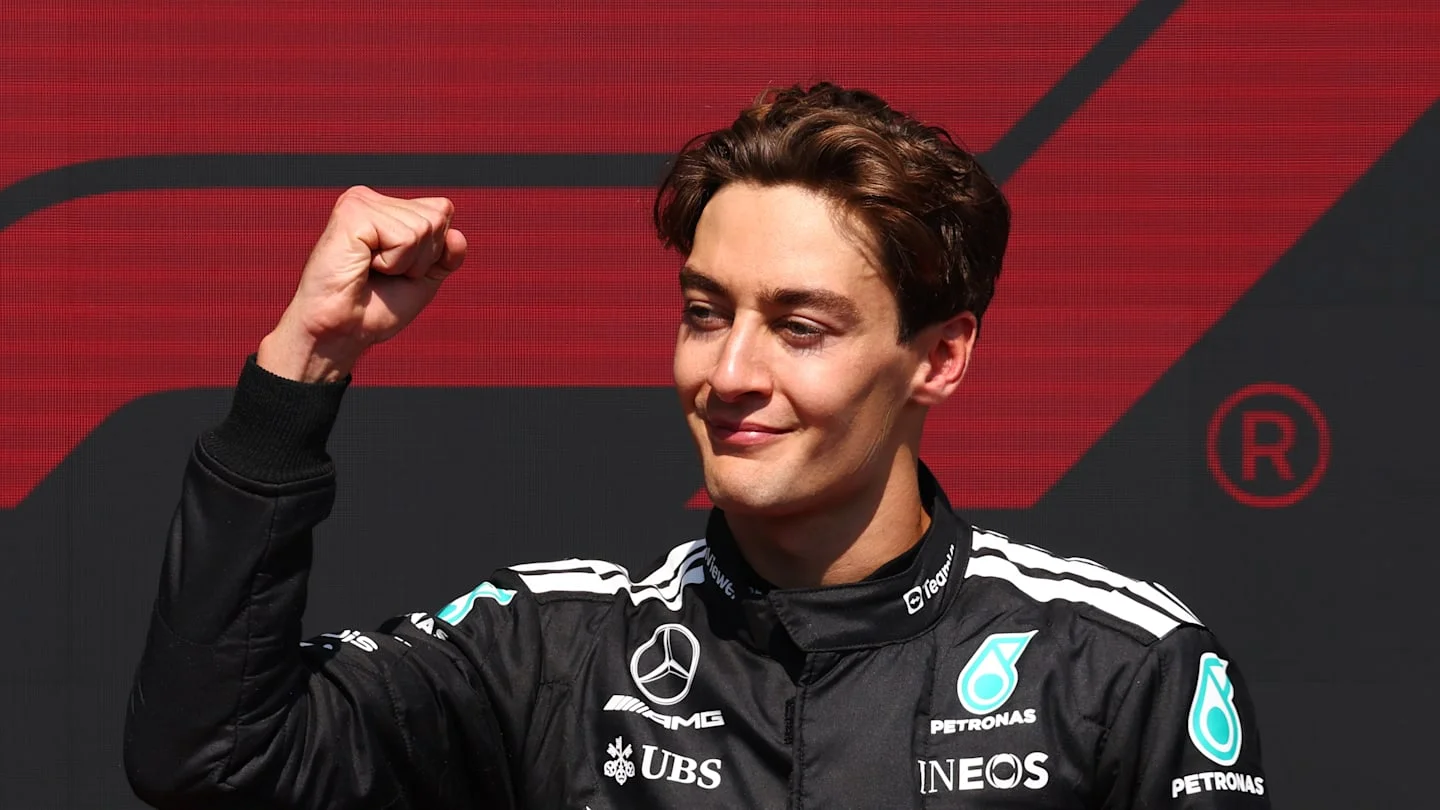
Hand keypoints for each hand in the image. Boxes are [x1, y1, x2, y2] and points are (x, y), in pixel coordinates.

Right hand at [257, 186, 467, 381]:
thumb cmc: (375, 308)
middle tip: (383, 274)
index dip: (433, 252)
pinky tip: (364, 267)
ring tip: (372, 272)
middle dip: (421, 258)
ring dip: (405, 264)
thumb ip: (446, 255)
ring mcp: (360, 202)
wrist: (341, 333)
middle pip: (437, 218)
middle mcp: (372, 199)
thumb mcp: (423, 279)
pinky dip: (393, 263)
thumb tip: (457, 234)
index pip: (442, 211)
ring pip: (424, 228)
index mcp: (386, 208)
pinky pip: (406, 238)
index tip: (399, 271)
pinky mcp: (352, 213)